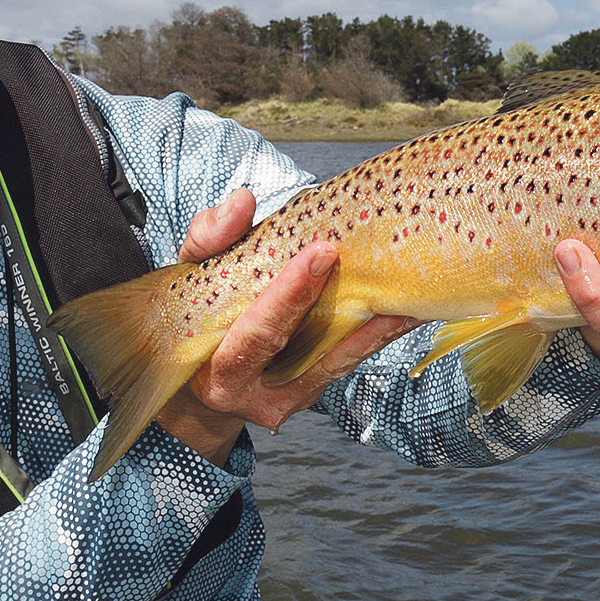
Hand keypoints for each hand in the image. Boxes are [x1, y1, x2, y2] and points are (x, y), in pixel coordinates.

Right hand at [157, 189, 415, 466]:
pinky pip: (345, 363)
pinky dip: (375, 335)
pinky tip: (404, 311)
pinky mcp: (309, 395)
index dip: (288, 296)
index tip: (321, 251)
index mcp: (214, 369)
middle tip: (367, 262)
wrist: (199, 387)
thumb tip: (243, 201)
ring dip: (375, 326)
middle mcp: (251, 393)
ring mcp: (284, 399)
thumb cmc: (197, 321)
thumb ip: (210, 239)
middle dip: (337, 303)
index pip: (254, 333)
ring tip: (408, 293)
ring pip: (336, 360)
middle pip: (301, 349)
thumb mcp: (191, 279)